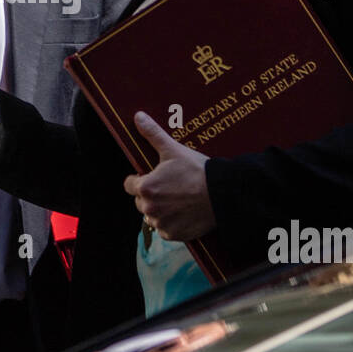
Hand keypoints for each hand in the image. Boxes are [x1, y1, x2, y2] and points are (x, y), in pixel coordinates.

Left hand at [122, 111, 214, 241]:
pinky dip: (172, 222)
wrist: (223, 194)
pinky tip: (185, 212)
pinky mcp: (173, 235)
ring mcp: (161, 223)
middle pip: (141, 201)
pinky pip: (165, 229)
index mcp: (145, 187)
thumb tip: (138, 117)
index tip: (154, 175)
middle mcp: (149, 209)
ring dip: (161, 210)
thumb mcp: (173, 149)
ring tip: (179, 199)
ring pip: (153, 216)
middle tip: (171, 186)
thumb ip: (153, 134)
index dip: (140, 178)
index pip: (129, 184)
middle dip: (151, 195)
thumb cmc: (197, 171)